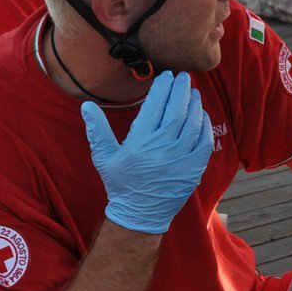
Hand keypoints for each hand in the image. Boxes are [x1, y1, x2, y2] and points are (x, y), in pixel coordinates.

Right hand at [82, 71, 212, 235]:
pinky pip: (204, 142)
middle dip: (181, 89)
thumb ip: (97, 130)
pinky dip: (204, 125)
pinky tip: (201, 115)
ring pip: (192, 123)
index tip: (166, 76)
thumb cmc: (121, 183)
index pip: (155, 106)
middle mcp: (162, 148)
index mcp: (140, 142)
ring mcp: (181, 159)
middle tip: (183, 77)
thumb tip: (87, 106)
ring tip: (193, 92)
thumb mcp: (104, 157)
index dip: (162, 88)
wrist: (140, 214)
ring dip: (194, 104)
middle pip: (177, 110)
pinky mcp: (194, 169)